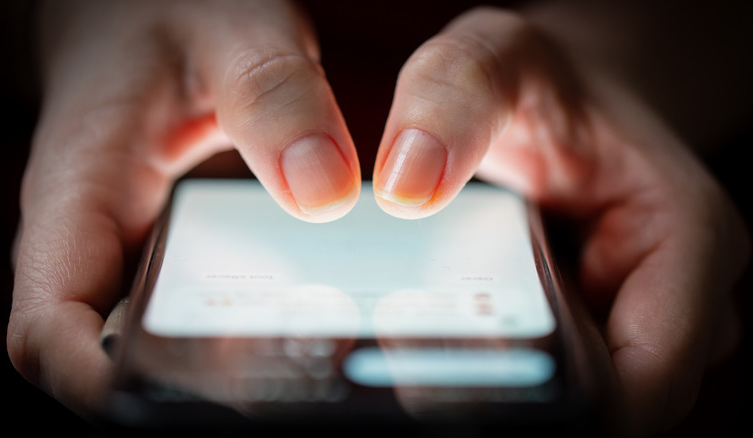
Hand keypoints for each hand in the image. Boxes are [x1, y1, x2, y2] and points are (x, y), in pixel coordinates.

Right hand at [8, 0, 360, 416]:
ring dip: (223, 374)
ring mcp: (134, 259)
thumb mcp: (229, 31)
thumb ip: (273, 95)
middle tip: (290, 376)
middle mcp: (98, 248)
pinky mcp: (172, 257)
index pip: (49, 330)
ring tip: (310, 362)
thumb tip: (322, 192)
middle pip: (114, 361)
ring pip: (156, 351)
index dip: (99, 383)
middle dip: (190, 389)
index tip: (177, 396)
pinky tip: (306, 326)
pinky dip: (243, 336)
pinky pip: (195, 318)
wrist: (142, 15)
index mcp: (79, 198)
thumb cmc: (167, 16)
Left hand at [372, 7, 749, 435]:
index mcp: (686, 239)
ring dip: (512, 376)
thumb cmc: (544, 77)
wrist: (562, 93)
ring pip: (581, 393)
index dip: (559, 397)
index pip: (646, 381)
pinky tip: (456, 323)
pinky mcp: (600, 325)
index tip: (456, 376)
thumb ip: (454, 98)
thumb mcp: (497, 56)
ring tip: (434, 332)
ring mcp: (640, 316)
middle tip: (423, 355)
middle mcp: (677, 293)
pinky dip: (505, 357)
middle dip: (525, 386)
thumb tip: (409, 186)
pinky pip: (552, 367)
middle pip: (610, 401)